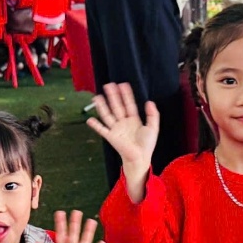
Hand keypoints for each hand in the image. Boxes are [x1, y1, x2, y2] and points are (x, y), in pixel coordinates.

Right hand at [87, 83, 159, 199]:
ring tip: (97, 97)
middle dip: (113, 96)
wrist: (140, 158)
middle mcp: (123, 122)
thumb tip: (149, 102)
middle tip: (108, 84)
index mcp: (134, 120)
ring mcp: (116, 129)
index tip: (123, 84)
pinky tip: (89, 119)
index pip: (129, 104)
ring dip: (102, 106)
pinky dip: (95, 125)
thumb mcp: (153, 128)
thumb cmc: (147, 145)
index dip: (126, 95)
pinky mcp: (111, 137)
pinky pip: (102, 130)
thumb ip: (153, 115)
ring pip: (108, 115)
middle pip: (117, 106)